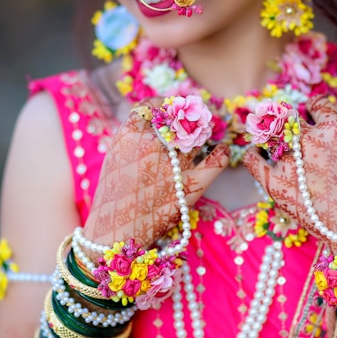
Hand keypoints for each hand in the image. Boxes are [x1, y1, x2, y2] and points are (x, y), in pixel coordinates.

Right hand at [83, 101, 229, 247]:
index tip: (171, 107)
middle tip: (194, 118)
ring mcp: (172, 165)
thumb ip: (133, 136)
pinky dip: (222, 154)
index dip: (164, 104)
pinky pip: (215, 163)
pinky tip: (222, 150)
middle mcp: (151, 146)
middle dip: (187, 118)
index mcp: (128, 136)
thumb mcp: (115, 158)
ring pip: (195, 139)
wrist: (114, 233)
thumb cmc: (113, 197)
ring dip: (201, 135)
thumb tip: (155, 117)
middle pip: (177, 120)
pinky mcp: (189, 187)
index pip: (152, 106)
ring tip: (203, 134)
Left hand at [243, 96, 336, 250]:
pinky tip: (255, 152)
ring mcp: (290, 162)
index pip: (317, 104)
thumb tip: (320, 132)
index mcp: (334, 130)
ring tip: (268, 136)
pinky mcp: (275, 183)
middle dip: (288, 119)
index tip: (311, 111)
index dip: (313, 107)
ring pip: (270, 135)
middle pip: (289, 117)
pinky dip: (253, 154)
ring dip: (270, 134)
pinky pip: (254, 161)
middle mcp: (309, 141)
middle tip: (286, 124)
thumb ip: (336, 140)